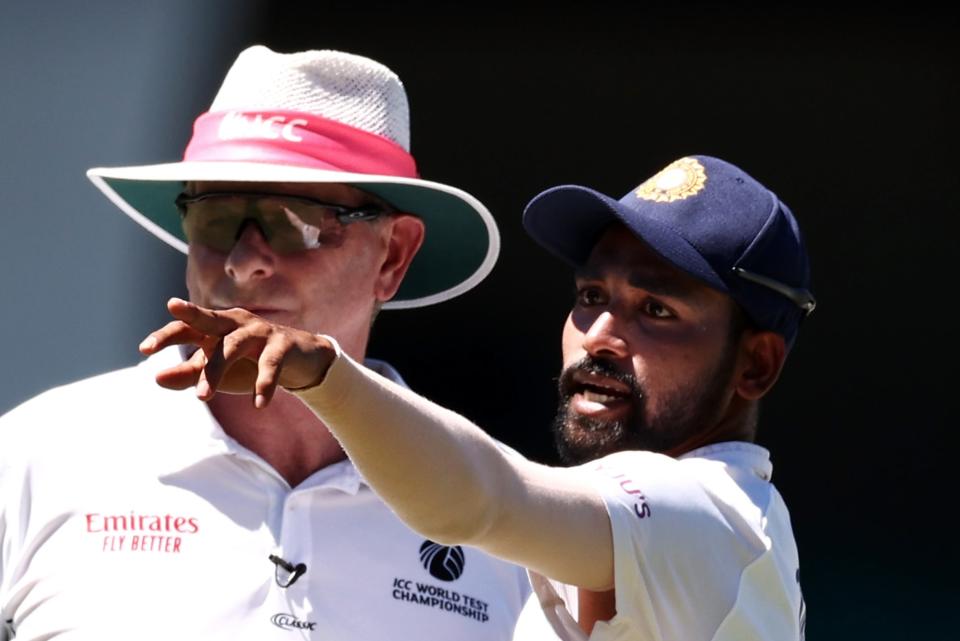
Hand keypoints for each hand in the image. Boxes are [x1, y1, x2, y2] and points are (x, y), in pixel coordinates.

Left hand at [139, 298, 335, 407]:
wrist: (302, 361)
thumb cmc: (251, 364)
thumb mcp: (219, 371)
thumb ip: (190, 374)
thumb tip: (156, 378)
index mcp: (217, 329)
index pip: (186, 328)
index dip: (165, 336)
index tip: (143, 350)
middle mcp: (236, 324)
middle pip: (209, 321)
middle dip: (189, 318)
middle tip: (164, 329)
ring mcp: (260, 331)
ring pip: (233, 345)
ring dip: (216, 371)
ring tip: (203, 398)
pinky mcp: (283, 344)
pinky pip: (270, 363)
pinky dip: (264, 384)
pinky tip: (258, 404)